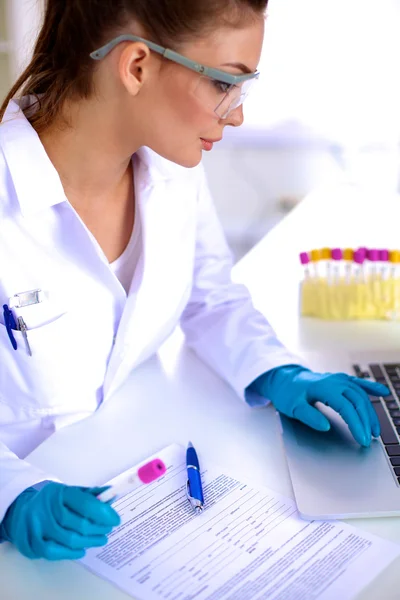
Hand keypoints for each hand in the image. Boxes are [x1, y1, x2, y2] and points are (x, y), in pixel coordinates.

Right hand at [0, 482, 119, 559]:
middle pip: (79, 523)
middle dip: (98, 528)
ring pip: (69, 539)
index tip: (115, 519)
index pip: (85, 503)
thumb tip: (112, 496)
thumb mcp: (70, 491)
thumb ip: (91, 494)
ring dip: (89, 541)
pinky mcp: (31, 542)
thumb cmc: (52, 501)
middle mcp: (46, 508)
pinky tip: (82, 549)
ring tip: (101, 539)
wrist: (22, 507)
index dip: (103, 512)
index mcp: (59, 492)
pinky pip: (54, 552)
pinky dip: (71, 553)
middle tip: (108, 530)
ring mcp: (37, 526)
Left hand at [250, 365, 389, 446]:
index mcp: (323, 387)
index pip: (346, 407)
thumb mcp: (292, 407)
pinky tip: (382, 392)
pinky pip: (358, 383)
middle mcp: (334, 381)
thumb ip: (309, 416)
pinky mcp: (340, 381)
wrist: (285, 379)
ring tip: (375, 429)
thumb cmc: (288, 393)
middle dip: (366, 421)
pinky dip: (371, 387)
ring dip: (370, 412)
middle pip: (357, 401)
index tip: (362, 438)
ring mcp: (338, 380)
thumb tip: (326, 426)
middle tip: (369, 439)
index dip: (356, 424)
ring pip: (360, 394)